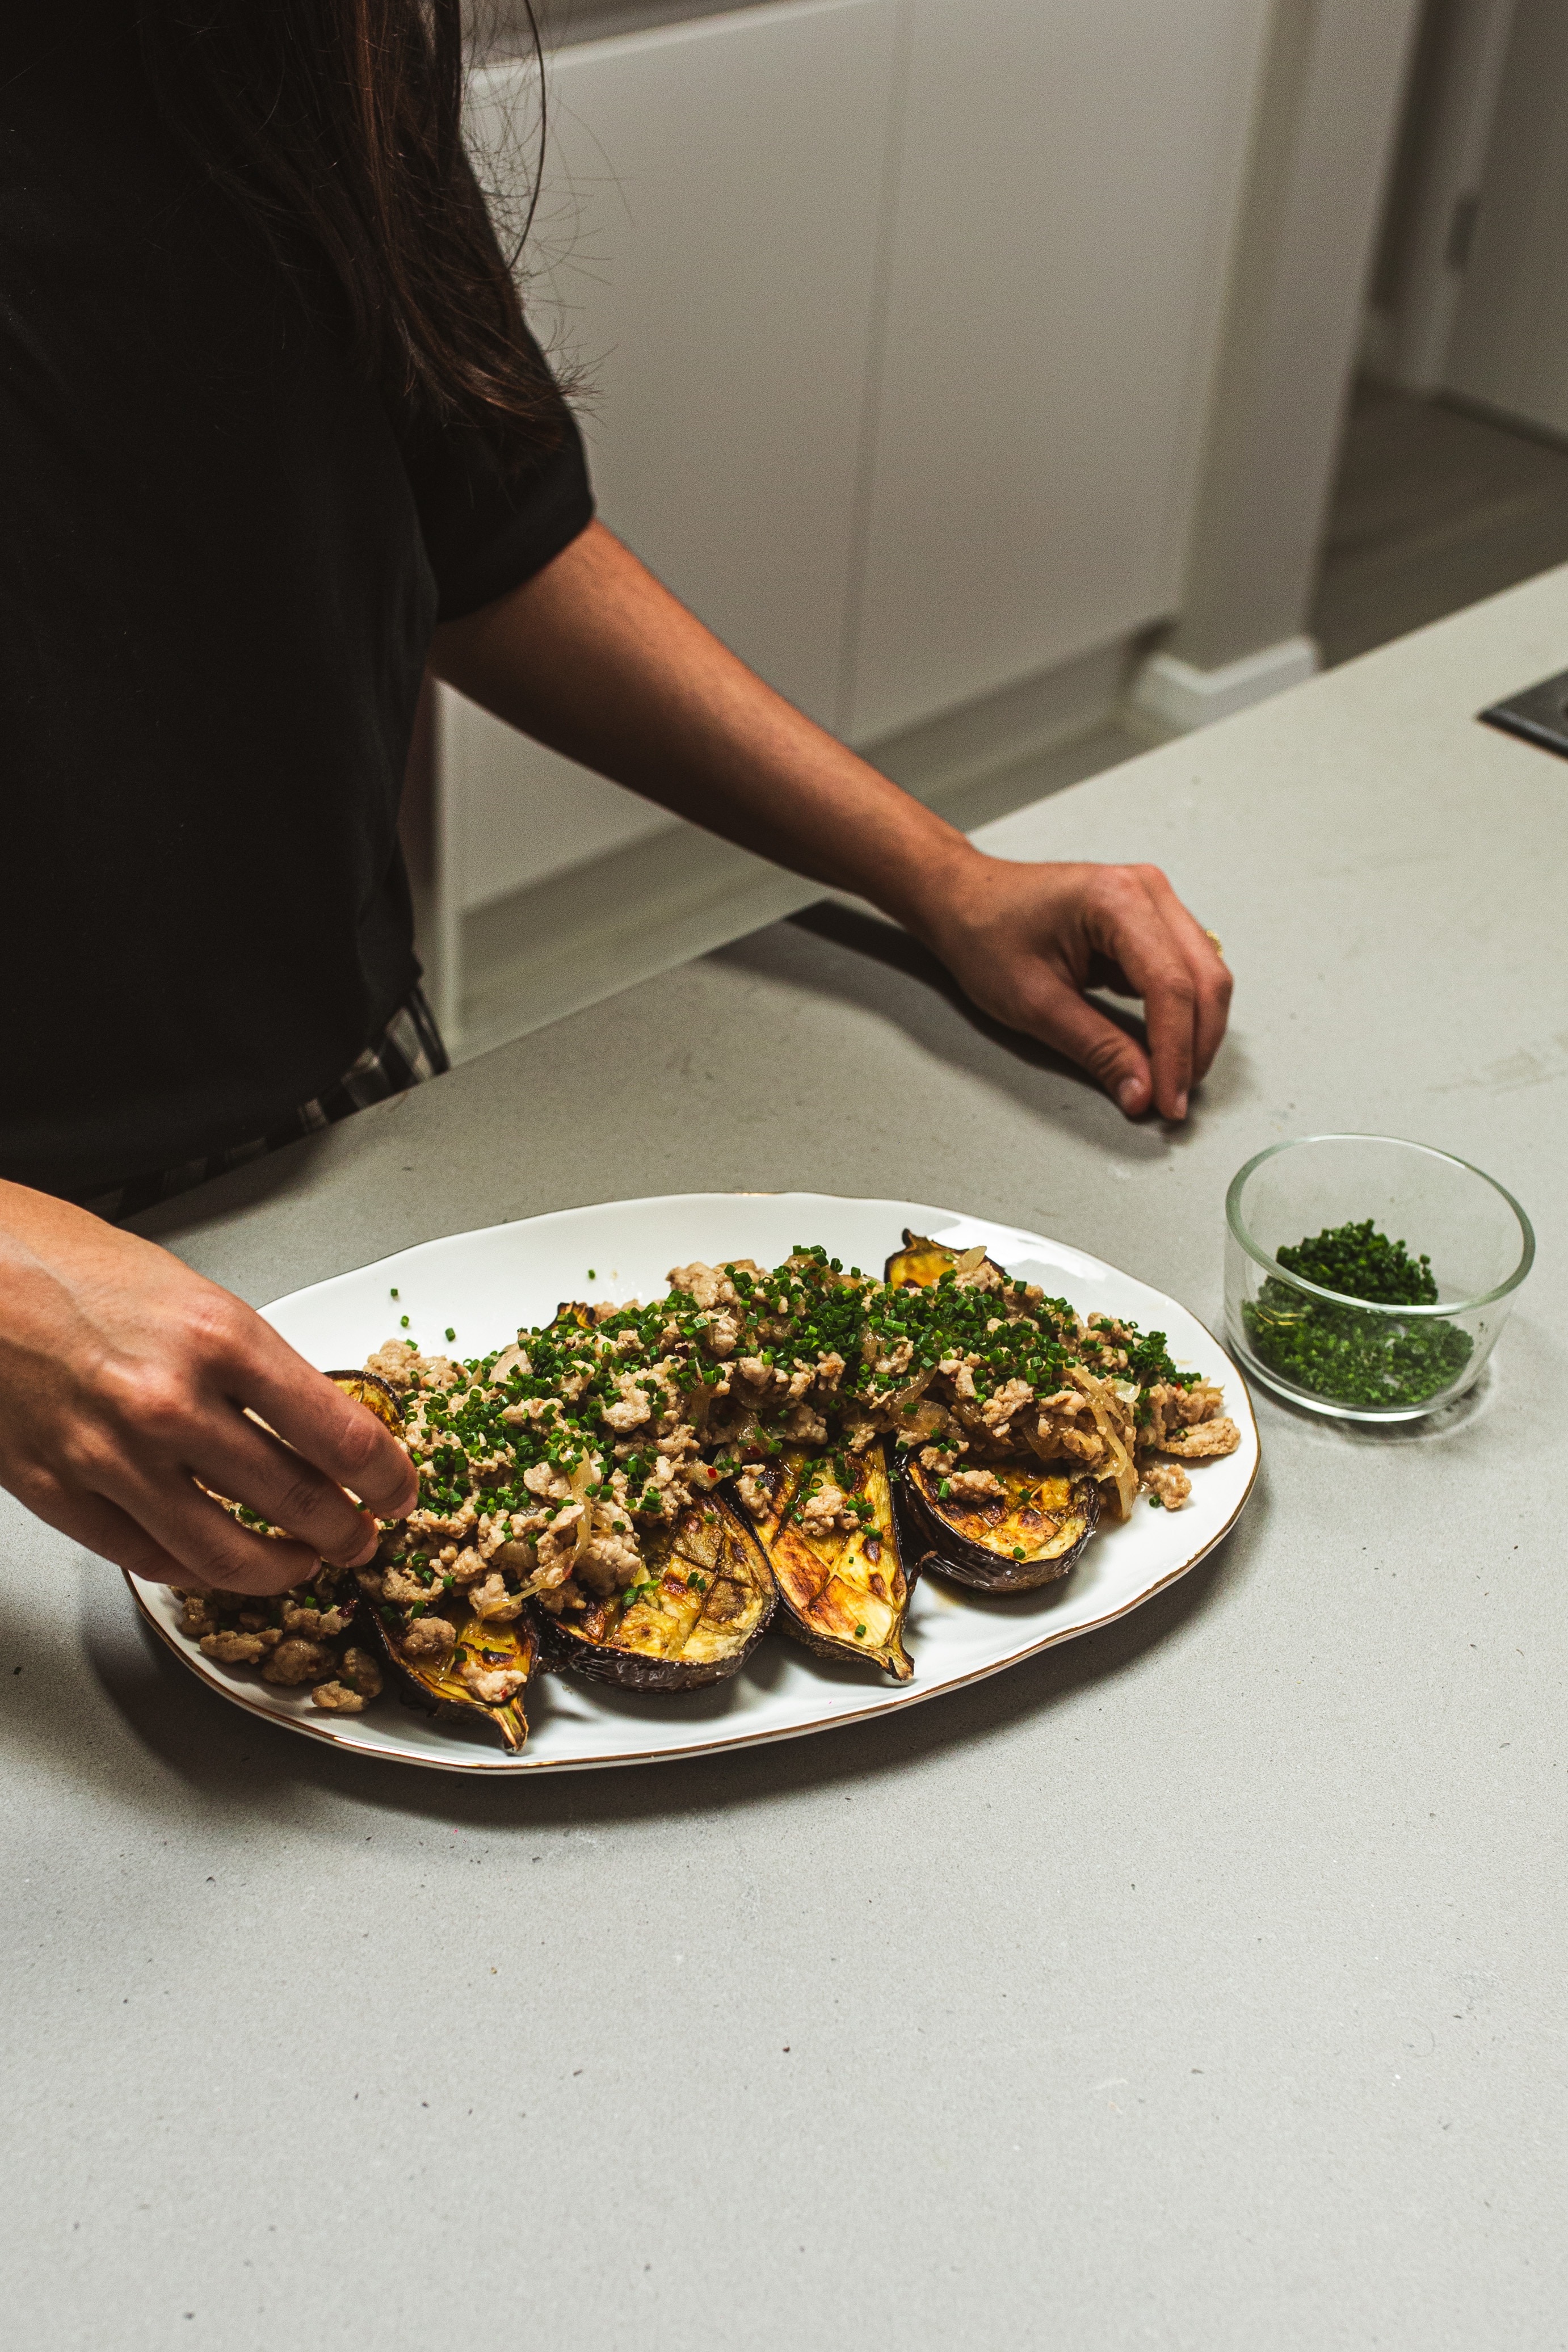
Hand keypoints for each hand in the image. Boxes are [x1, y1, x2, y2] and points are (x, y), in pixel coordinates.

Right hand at [0, 1182, 417, 1593]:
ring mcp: (112, 1455)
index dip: (388, 1478)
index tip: (399, 1490)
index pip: (341, 1436)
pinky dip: (195, 1571)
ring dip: (282, 1570)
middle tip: (363, 1537)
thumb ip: (256, 1365)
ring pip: (226, 1553)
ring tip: (303, 1564)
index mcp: (219, 1339)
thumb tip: (317, 1423)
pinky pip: (149, 1558)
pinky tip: (218, 1564)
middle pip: (297, 1502)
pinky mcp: (59, 1491)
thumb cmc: (74, 1268)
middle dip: (348, 1532)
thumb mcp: (195, 1296)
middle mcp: (170, 1403)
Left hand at [914, 851, 1230, 1119]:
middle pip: (1204, 978)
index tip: (1168, 1102)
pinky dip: (1182, 1014)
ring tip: (1172, 1080)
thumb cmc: (984, 935)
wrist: (962, 901)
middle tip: (1175, 1100)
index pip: (1171, 986)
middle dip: (1196, 1046)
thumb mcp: (1035, 1003)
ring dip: (1196, 1031)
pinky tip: (1164, 1048)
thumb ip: (1097, 1048)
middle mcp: (1146, 890)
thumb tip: (1143, 1092)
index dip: (1176, 1052)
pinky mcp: (1148, 920)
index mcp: (1116, 899)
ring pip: (1205, 975)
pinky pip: (1185, 970)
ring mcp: (1152, 901)